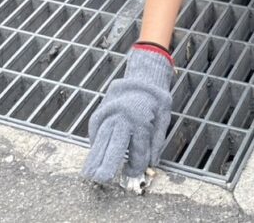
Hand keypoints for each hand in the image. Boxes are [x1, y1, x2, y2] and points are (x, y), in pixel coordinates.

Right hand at [82, 46, 173, 182]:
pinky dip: (95, 145)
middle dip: (108, 163)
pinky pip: (96, 131)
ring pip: (101, 139)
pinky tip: (94, 157)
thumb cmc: (156, 98)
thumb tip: (151, 162)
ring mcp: (109, 114)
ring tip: (89, 173)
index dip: (136, 165)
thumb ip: (157, 141)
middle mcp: (122, 117)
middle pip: (114, 145)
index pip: (137, 150)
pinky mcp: (100, 113)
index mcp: (140, 119)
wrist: (143, 76)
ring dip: (95, 157)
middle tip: (102, 178)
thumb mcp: (164, 117)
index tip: (133, 172)